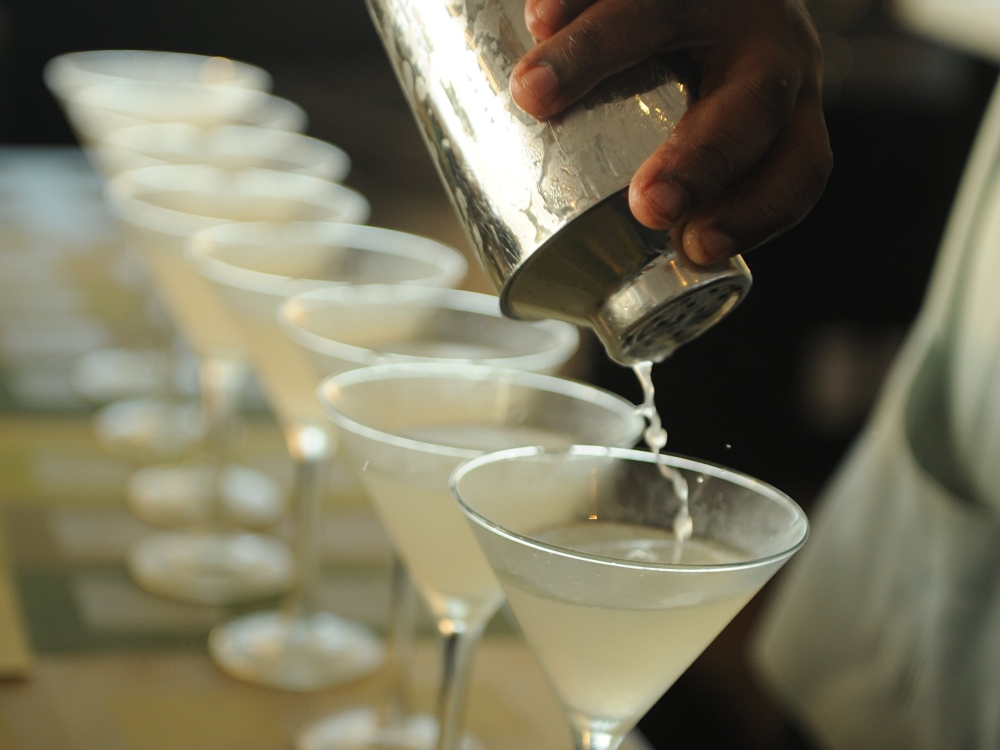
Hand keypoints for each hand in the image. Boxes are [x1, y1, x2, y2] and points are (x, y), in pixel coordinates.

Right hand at [510, 0, 831, 264]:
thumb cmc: (698, 85)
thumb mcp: (711, 135)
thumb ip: (677, 191)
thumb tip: (600, 279)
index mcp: (786, 112)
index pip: (799, 169)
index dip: (758, 213)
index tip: (695, 249)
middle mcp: (768, 51)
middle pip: (751, 105)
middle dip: (700, 159)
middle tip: (645, 203)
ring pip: (669, 12)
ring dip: (597, 54)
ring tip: (533, 94)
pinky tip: (537, 17)